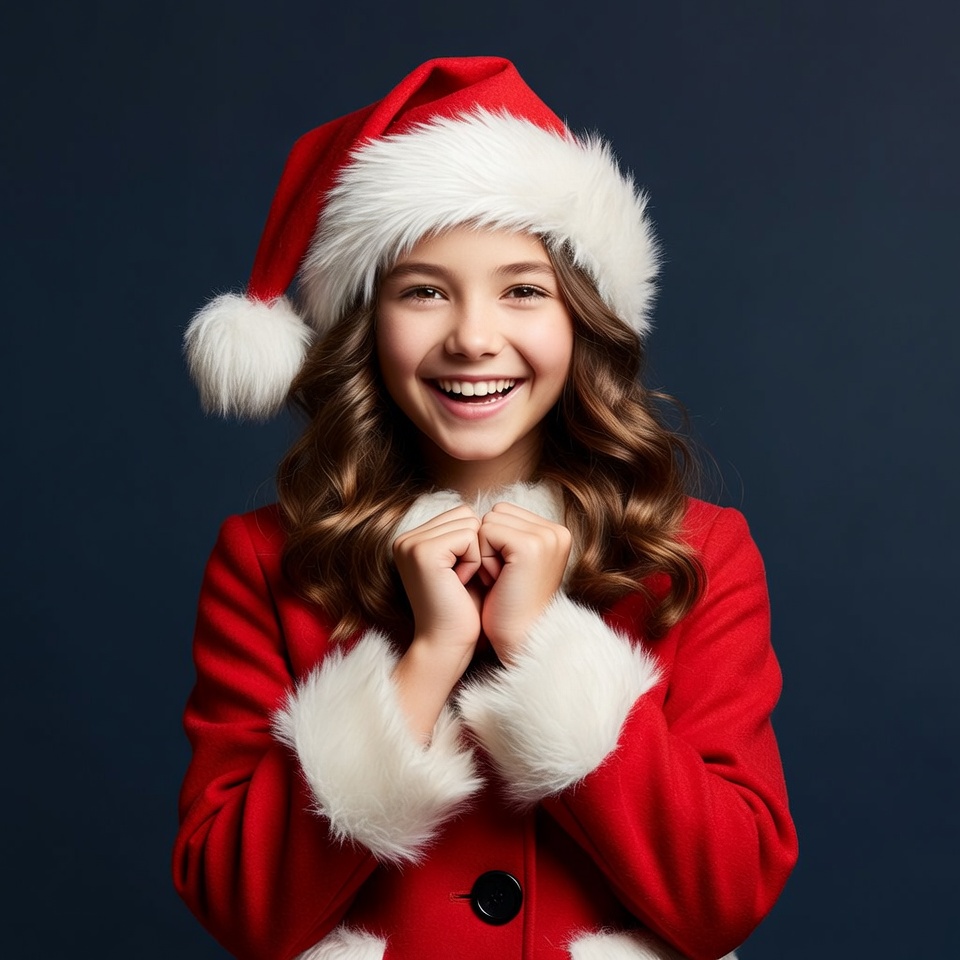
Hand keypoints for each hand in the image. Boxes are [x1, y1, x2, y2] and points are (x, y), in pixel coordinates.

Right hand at [393, 505, 483, 659]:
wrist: (448, 644)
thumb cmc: (462, 609)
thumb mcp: (464, 564)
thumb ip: (467, 536)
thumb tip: (492, 510)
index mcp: (413, 539)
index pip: (461, 514)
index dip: (474, 544)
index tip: (462, 576)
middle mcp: (406, 538)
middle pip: (465, 514)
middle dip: (476, 546)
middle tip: (462, 579)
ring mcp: (411, 543)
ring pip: (469, 523)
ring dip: (475, 554)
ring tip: (460, 581)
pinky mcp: (423, 552)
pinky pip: (468, 536)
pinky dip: (473, 560)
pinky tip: (460, 583)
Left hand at [477, 502, 571, 662]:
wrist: (518, 640)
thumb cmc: (508, 606)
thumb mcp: (513, 561)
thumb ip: (509, 531)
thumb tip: (481, 510)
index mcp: (556, 532)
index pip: (504, 512)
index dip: (494, 543)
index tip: (507, 574)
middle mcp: (557, 531)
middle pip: (496, 512)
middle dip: (489, 545)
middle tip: (503, 578)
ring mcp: (546, 537)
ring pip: (489, 521)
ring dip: (484, 552)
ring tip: (501, 580)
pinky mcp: (530, 546)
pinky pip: (486, 533)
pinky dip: (483, 558)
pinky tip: (498, 581)